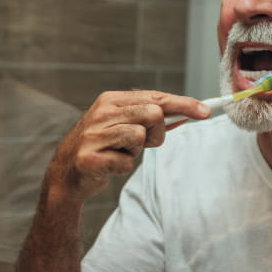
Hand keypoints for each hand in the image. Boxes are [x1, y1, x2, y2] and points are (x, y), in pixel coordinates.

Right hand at [46, 90, 208, 203]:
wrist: (66, 174)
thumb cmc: (101, 148)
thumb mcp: (123, 126)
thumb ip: (151, 119)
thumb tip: (187, 114)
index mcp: (110, 100)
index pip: (155, 97)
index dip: (183, 104)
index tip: (206, 112)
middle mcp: (101, 113)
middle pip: (153, 114)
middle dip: (156, 133)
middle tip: (140, 144)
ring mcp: (94, 135)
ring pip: (140, 137)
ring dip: (135, 152)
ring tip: (118, 152)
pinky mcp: (89, 158)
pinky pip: (126, 163)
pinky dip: (122, 168)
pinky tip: (108, 165)